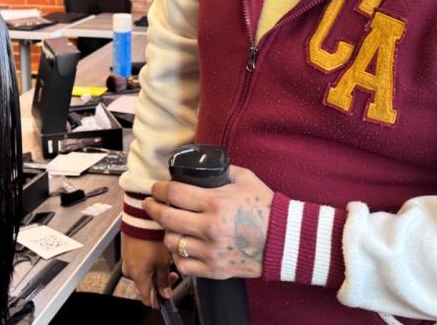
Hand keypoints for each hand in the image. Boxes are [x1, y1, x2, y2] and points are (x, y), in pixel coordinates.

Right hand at [122, 235, 176, 308]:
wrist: (140, 218)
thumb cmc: (151, 237)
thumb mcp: (163, 261)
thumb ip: (164, 280)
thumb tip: (165, 293)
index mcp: (138, 277)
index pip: (147, 299)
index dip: (158, 301)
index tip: (167, 297)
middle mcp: (129, 271)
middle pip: (145, 287)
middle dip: (159, 284)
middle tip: (172, 276)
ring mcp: (127, 261)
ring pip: (142, 275)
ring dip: (154, 272)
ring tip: (165, 262)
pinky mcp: (127, 252)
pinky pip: (138, 264)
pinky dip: (147, 263)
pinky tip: (156, 255)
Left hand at [144, 166, 272, 279]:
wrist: (285, 242)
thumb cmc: (267, 209)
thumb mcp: (246, 180)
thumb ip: (223, 171)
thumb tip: (204, 167)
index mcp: (217, 203)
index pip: (175, 194)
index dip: (159, 189)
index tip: (156, 188)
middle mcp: (210, 228)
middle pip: (166, 218)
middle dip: (153, 208)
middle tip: (151, 203)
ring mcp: (211, 251)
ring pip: (172, 243)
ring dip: (168, 233)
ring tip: (171, 226)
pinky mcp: (215, 270)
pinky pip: (184, 266)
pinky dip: (179, 257)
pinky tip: (183, 248)